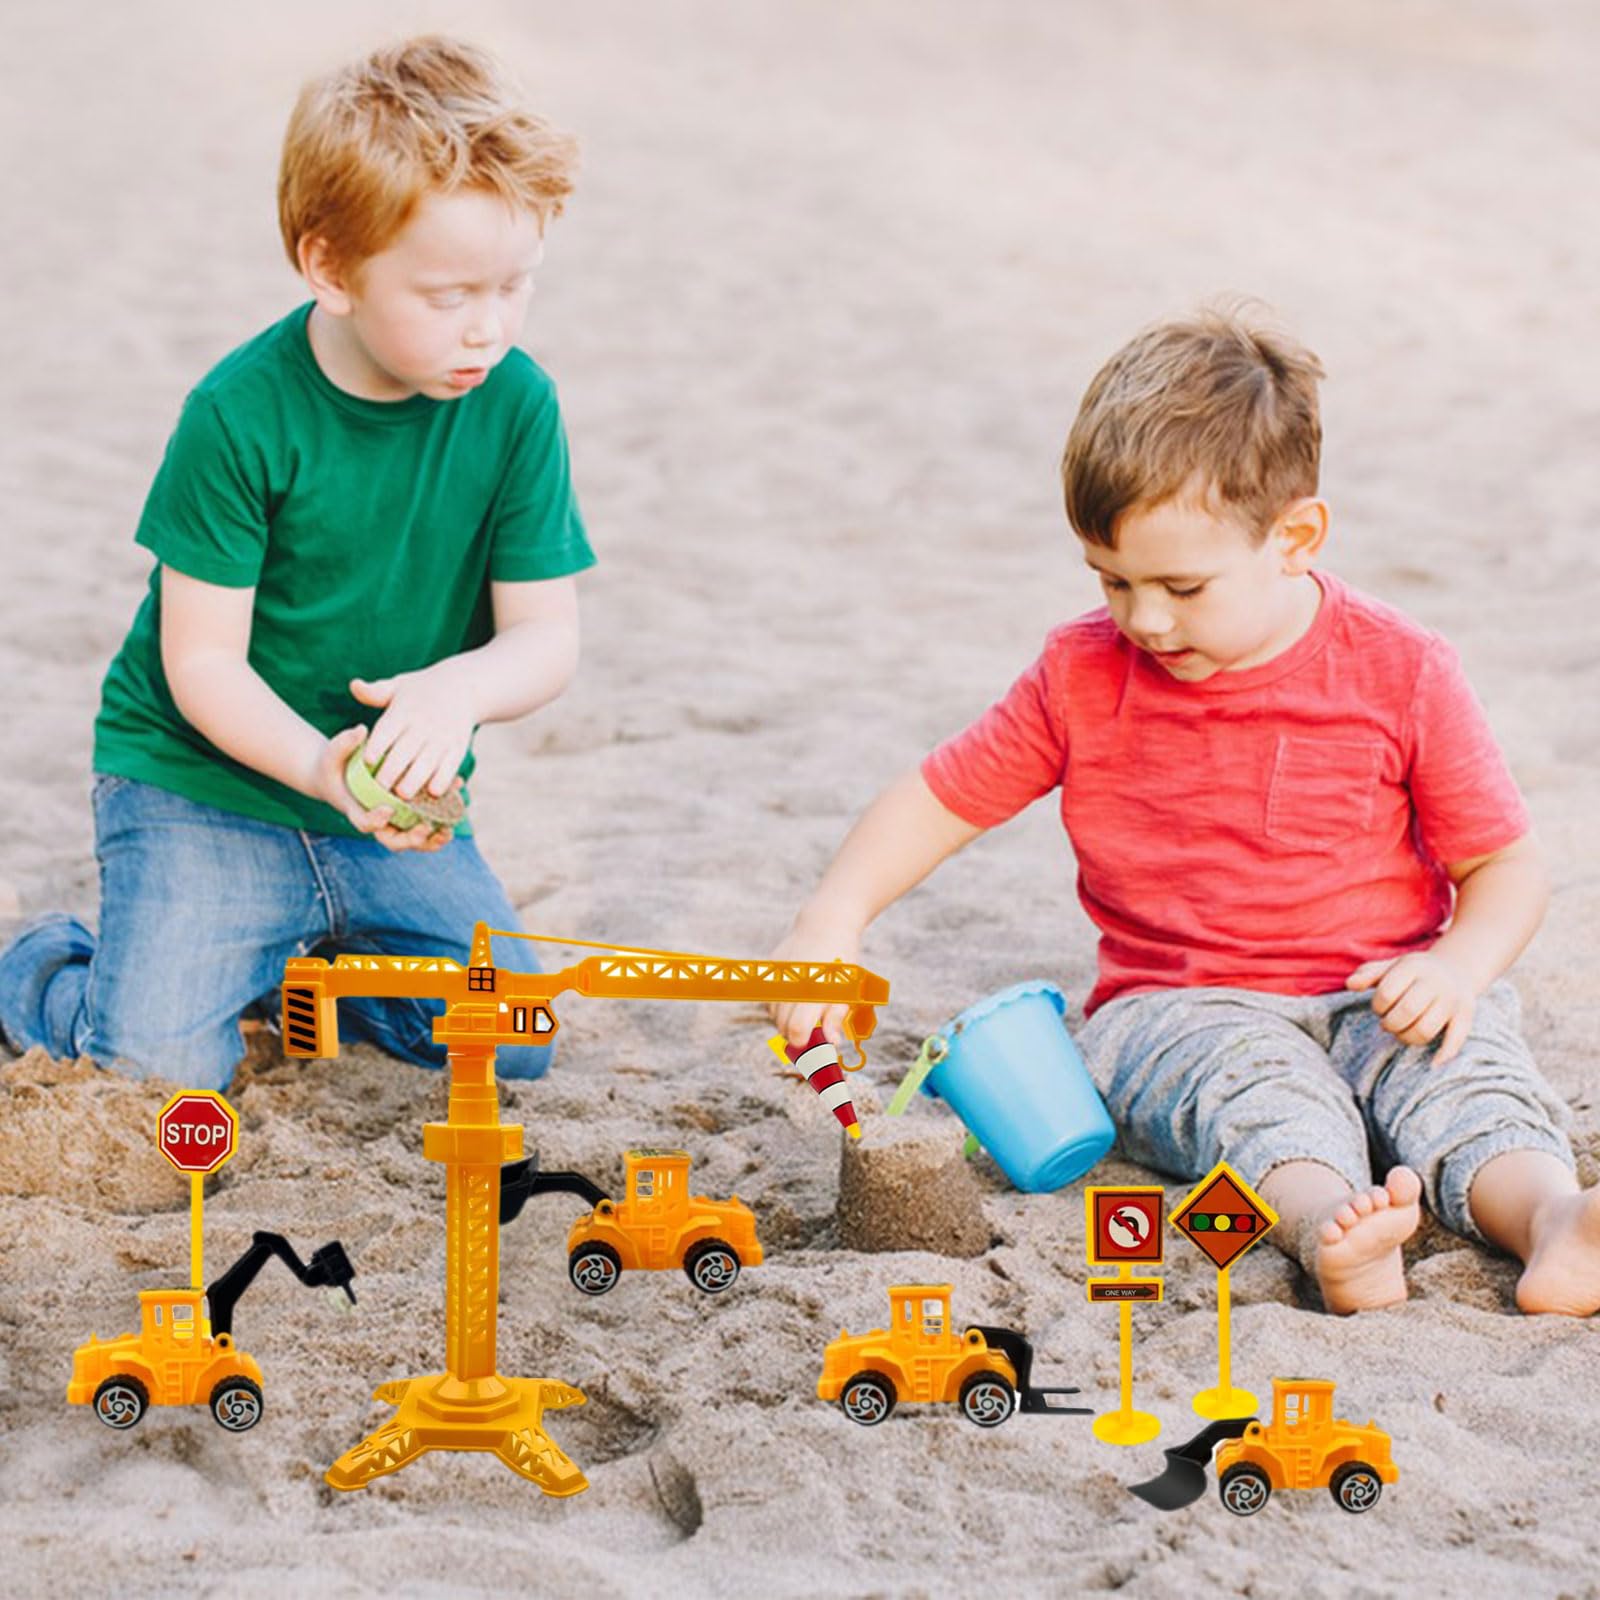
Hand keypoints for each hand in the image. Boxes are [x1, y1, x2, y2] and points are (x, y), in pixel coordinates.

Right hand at [310, 726, 454, 853]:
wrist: (340, 775)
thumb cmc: (335, 764)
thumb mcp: (334, 753)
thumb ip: (344, 743)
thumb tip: (360, 730)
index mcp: (356, 810)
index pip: (364, 823)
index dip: (375, 820)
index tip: (387, 809)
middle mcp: (376, 820)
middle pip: (393, 840)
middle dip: (410, 838)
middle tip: (424, 828)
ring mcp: (392, 822)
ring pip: (412, 839)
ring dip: (431, 839)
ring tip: (447, 831)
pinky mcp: (406, 816)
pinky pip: (424, 826)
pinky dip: (439, 825)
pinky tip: (455, 816)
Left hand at [351, 663, 474, 800]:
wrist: (462, 687)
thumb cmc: (420, 690)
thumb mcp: (397, 686)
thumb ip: (374, 693)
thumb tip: (354, 686)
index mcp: (404, 710)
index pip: (388, 729)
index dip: (377, 745)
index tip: (366, 760)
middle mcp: (424, 724)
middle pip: (406, 750)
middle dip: (392, 771)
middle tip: (379, 789)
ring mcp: (443, 737)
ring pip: (427, 762)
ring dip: (416, 780)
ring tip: (403, 796)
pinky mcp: (458, 747)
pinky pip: (450, 765)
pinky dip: (443, 779)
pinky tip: (433, 792)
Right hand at [768, 915, 864, 1048]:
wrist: (826, 926)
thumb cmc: (842, 962)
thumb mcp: (846, 990)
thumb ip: (836, 1017)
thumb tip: (832, 1043)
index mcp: (814, 992)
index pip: (796, 1030)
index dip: (802, 1042)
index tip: (810, 1042)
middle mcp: (792, 985)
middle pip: (782, 1026)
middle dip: (794, 1033)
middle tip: (810, 1028)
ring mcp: (778, 976)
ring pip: (773, 1014)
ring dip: (785, 1018)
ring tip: (803, 1007)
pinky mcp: (769, 968)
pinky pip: (768, 997)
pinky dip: (778, 1003)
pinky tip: (793, 994)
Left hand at [1347, 949, 1476, 1062]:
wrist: (1455, 969)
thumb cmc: (1412, 973)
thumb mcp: (1390, 967)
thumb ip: (1368, 974)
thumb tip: (1350, 984)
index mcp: (1413, 966)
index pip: (1387, 993)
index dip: (1377, 1006)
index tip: (1380, 1008)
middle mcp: (1436, 982)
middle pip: (1407, 1011)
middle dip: (1390, 1024)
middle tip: (1387, 1024)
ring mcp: (1452, 1000)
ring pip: (1426, 1030)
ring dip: (1407, 1038)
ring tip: (1401, 1033)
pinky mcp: (1466, 1016)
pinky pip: (1456, 1039)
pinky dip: (1444, 1054)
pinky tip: (1433, 1064)